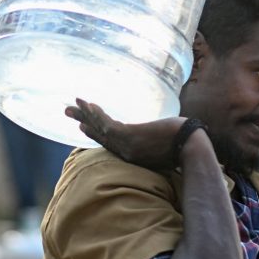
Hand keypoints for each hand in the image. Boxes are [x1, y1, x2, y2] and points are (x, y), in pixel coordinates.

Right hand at [65, 98, 187, 171]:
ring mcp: (126, 146)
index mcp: (133, 155)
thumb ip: (157, 140)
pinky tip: (89, 105)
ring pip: (100, 128)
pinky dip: (97, 114)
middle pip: (99, 135)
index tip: (83, 126)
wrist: (191, 148)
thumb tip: (164, 131)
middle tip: (67, 112)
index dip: (94, 133)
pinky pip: (107, 124)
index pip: (109, 142)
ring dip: (86, 114)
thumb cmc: (185, 146)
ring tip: (73, 104)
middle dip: (83, 122)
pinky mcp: (129, 137)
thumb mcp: (166, 143)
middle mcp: (126, 152)